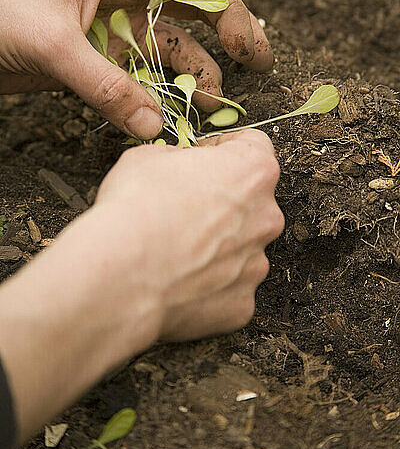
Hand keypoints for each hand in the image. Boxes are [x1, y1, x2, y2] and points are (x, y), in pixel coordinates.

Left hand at [0, 0, 272, 139]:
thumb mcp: (54, 45)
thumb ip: (104, 86)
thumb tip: (151, 125)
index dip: (229, 10)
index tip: (248, 48)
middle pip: (191, 18)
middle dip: (222, 45)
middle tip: (252, 74)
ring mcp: (115, 32)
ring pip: (167, 55)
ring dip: (189, 81)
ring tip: (206, 109)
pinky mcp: (102, 61)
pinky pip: (141, 80)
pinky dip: (157, 98)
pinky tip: (169, 116)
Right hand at [96, 129, 283, 340]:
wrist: (121, 274)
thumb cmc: (136, 212)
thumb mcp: (148, 156)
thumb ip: (179, 158)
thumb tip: (179, 165)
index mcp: (252, 171)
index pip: (253, 146)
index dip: (225, 149)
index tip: (208, 156)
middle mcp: (265, 216)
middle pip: (251, 201)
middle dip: (223, 202)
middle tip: (186, 207)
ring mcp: (256, 262)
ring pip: (242, 246)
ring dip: (218, 244)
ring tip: (178, 248)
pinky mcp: (242, 302)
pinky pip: (230, 286)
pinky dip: (211, 283)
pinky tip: (180, 277)